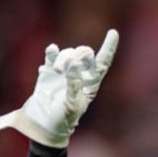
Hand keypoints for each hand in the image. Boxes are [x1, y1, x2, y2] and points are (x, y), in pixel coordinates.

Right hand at [0, 29, 119, 147]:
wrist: (44, 124)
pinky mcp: (49, 71)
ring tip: (57, 70)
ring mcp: (64, 71)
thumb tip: (74, 63)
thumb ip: (73, 83)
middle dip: (77, 54)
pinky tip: (52, 51)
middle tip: (66, 66)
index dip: (109, 47)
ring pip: (68, 53)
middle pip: (84, 53)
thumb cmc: (64, 118)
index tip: (113, 32)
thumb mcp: (72, 103)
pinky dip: (52, 51)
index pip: (103, 62)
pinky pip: (52, 54)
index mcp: (91, 83)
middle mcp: (79, 74)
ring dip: (63, 57)